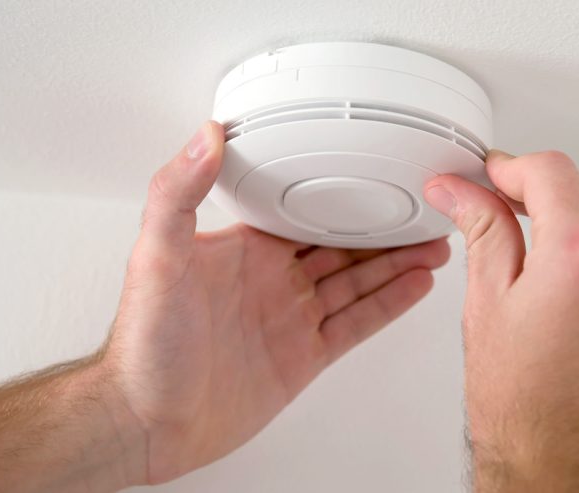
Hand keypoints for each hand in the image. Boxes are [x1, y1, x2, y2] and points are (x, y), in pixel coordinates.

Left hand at [101, 121, 450, 483]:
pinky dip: (388, 305)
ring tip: (434, 244)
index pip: (302, 211)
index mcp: (243, 251)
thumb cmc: (144, 345)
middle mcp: (270, 281)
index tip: (372, 174)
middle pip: (340, 245)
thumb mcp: (156, 257)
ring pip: (356, 282)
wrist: (149, 420)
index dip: (340, 193)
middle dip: (381, 229)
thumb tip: (203, 137)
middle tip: (421, 211)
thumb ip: (178, 194)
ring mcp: (289, 319)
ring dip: (395, 263)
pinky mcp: (302, 356)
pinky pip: (355, 324)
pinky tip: (414, 287)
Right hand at [424, 150, 578, 491]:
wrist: (563, 474)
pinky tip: (569, 299)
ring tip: (533, 265)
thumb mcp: (485, 305)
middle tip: (502, 209)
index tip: (491, 176)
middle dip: (542, 192)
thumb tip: (460, 192)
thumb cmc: (520, 408)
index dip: (512, 166)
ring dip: (574, 229)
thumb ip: (481, 232)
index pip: (551, 172)